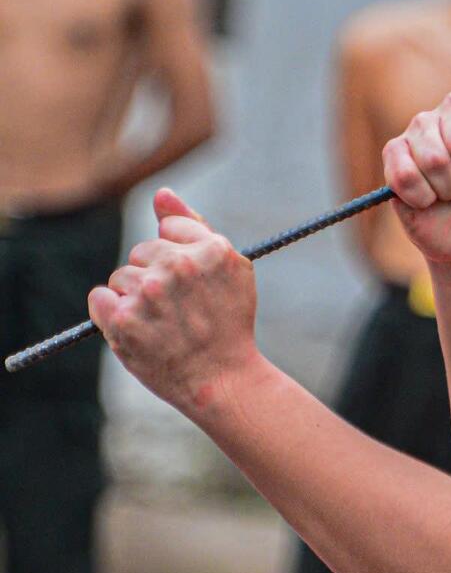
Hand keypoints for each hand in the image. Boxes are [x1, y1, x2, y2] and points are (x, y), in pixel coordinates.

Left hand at [88, 190, 259, 409]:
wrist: (223, 378)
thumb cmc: (227, 323)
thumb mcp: (229, 269)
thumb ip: (193, 226)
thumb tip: (161, 193)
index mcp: (211, 249)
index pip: (168, 230)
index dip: (178, 256)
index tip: (190, 282)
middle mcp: (180, 266)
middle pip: (141, 252)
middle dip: (152, 275)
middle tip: (177, 308)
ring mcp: (150, 293)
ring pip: (120, 277)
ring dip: (134, 298)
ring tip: (162, 323)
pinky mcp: (124, 320)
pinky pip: (99, 299)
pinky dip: (111, 314)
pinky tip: (139, 329)